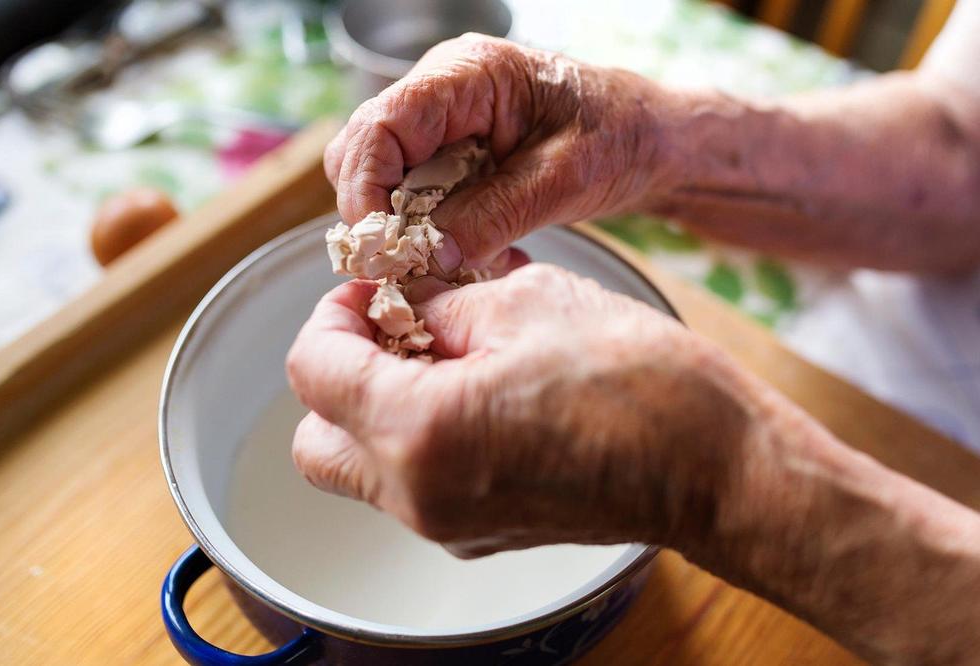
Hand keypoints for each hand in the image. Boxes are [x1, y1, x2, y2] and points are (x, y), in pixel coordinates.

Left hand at [286, 264, 752, 556]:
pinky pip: (412, 486)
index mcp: (418, 431)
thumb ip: (441, 305)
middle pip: (315, 442)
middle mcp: (418, 495)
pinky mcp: (480, 534)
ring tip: (437, 355)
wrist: (716, 467)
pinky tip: (471, 392)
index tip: (365, 292)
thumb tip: (406, 307)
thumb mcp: (528, 302)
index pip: (313, 372)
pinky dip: (415, 438)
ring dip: (373, 408)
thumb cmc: (641, 383)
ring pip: (360, 469)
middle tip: (386, 327)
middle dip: (335, 375)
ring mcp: (448, 526)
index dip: (330, 316)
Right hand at [323, 34, 670, 277]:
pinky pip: (407, 184)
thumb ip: (495, 216)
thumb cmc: (618, 139)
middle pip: (364, 144)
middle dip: (371, 207)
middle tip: (396, 261)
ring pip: (377, 167)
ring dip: (390, 217)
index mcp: (469, 74)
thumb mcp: (562, 181)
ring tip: (421, 257)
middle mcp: (443, 88)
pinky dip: (414, 220)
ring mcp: (442, 118)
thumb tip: (431, 257)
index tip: (383, 243)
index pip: (383, 122)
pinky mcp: (449, 147)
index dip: (367, 186)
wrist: (647, 139)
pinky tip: (441, 245)